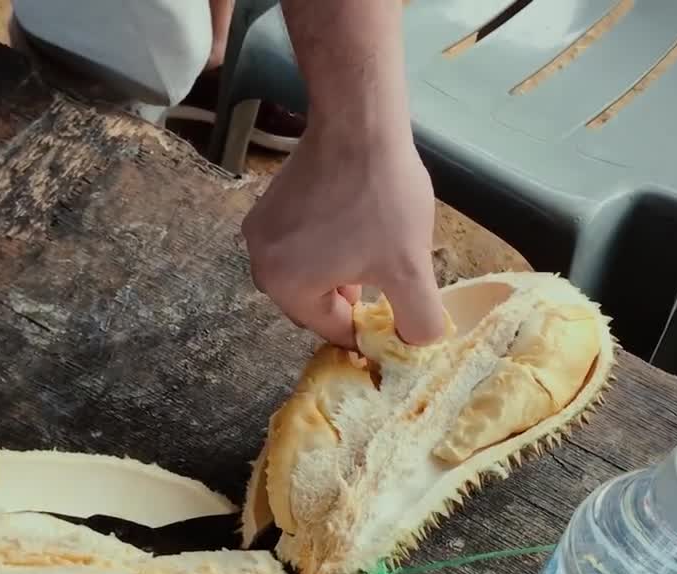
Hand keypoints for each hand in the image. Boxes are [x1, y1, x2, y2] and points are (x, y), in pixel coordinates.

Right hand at [241, 126, 446, 349]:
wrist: (359, 123)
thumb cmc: (381, 199)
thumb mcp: (410, 269)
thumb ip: (417, 320)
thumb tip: (414, 345)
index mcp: (286, 286)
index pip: (331, 328)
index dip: (368, 329)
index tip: (394, 316)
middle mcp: (260, 262)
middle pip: (314, 301)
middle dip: (351, 297)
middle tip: (387, 279)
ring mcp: (259, 230)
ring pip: (306, 271)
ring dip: (339, 270)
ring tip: (374, 250)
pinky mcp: (267, 204)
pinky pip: (298, 242)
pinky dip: (325, 244)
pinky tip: (355, 225)